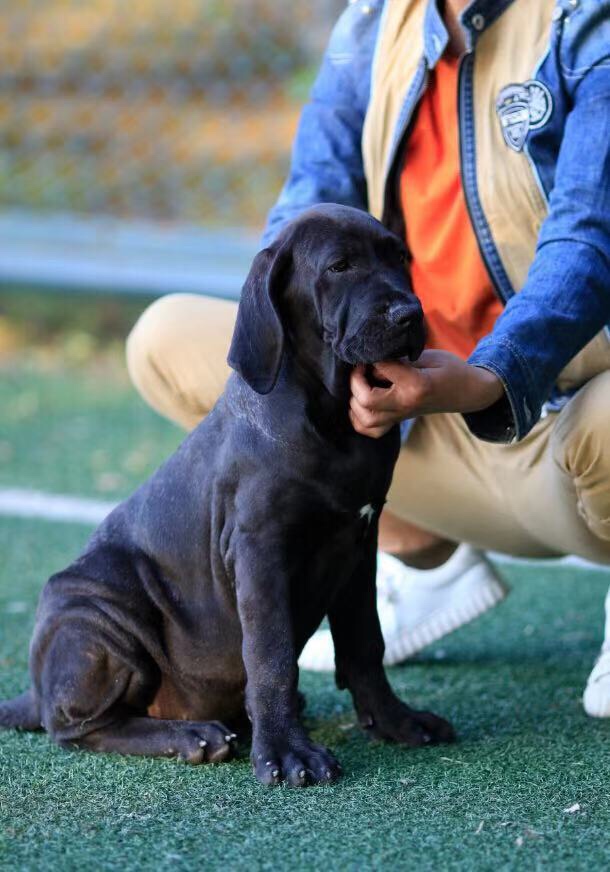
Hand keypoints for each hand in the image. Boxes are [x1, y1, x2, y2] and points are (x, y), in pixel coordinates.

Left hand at [349, 349, 503, 438]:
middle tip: (360, 367)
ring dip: (355, 401)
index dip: (372, 356)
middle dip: (355, 382)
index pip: (381, 369)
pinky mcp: (399, 421)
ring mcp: (402, 416)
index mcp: (416, 385)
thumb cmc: (450, 369)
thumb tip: (373, 362)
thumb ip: (401, 360)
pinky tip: (359, 404)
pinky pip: (372, 431)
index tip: (373, 348)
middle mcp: (406, 404)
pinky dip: (359, 419)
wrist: (468, 392)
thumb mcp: (429, 356)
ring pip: (366, 420)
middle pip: (367, 401)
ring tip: (360, 385)